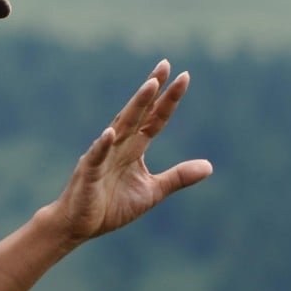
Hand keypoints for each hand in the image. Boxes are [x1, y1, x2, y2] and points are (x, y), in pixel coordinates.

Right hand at [52, 59, 211, 245]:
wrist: (79, 226)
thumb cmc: (111, 206)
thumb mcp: (152, 192)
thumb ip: (177, 177)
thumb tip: (210, 166)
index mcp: (134, 149)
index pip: (155, 119)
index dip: (169, 100)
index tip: (183, 76)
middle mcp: (119, 146)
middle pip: (138, 113)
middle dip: (151, 90)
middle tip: (165, 65)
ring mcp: (102, 156)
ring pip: (121, 126)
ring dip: (135, 106)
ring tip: (149, 86)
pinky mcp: (88, 173)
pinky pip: (96, 156)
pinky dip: (102, 145)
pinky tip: (110, 133)